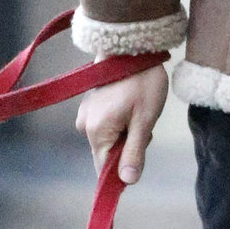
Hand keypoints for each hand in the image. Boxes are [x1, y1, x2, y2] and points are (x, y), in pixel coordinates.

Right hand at [76, 63, 169, 182]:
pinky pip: (107, 124)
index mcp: (96, 131)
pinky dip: (122, 121)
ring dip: (127, 132)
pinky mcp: (92, 104)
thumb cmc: (142, 83)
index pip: (104, 168)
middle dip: (129, 146)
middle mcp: (84, 125)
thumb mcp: (144, 121)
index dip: (122, 172)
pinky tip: (132, 104)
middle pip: (109, 152)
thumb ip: (134, 153)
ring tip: (140, 110)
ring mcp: (86, 113)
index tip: (138, 164)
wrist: (135, 46)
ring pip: (110, 137)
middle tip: (145, 124)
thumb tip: (127, 182)